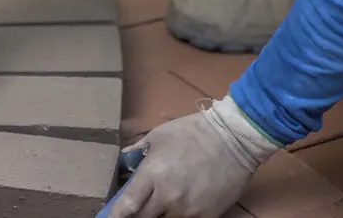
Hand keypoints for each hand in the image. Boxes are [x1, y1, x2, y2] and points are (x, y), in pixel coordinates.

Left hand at [109, 96, 281, 217]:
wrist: (234, 138)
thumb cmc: (191, 133)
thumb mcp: (156, 137)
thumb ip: (135, 154)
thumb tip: (121, 163)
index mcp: (152, 176)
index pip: (126, 206)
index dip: (114, 215)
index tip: (108, 217)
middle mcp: (168, 197)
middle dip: (135, 216)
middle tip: (134, 209)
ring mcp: (189, 209)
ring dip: (158, 214)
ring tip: (161, 200)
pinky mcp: (207, 216)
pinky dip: (178, 215)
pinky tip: (181, 203)